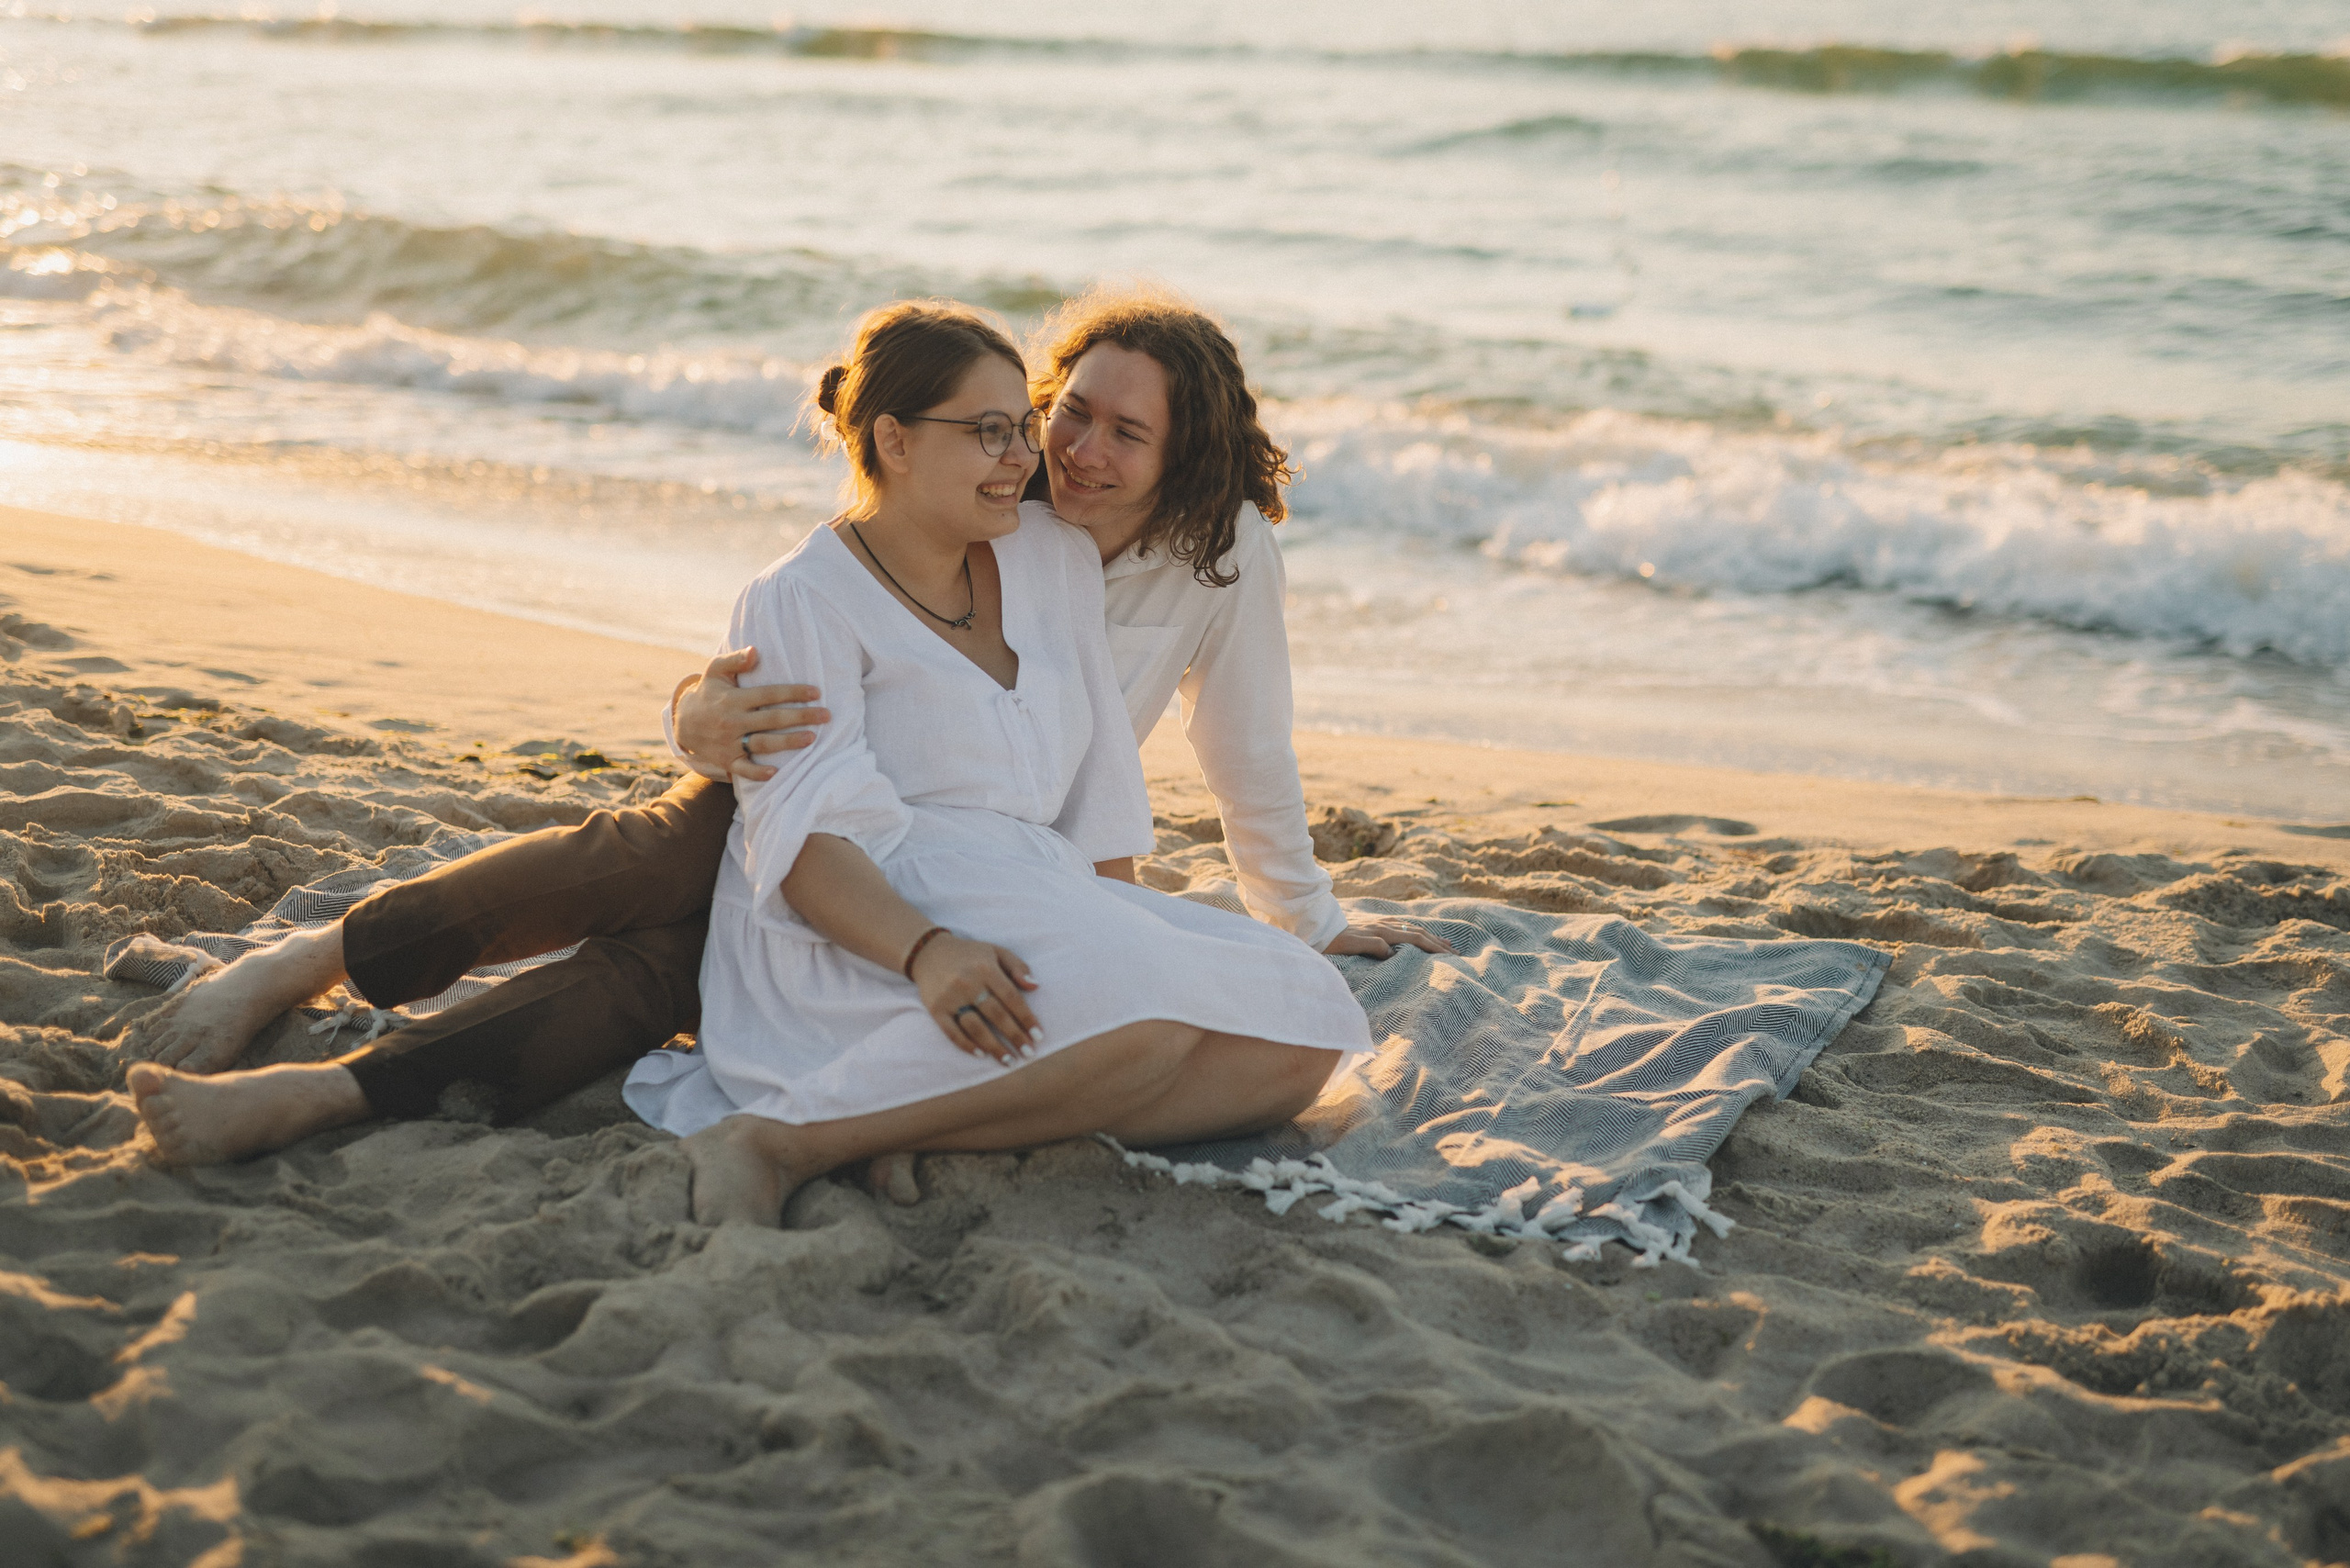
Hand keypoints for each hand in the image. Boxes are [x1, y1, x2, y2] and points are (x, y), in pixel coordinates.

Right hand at [674, 648, 829, 783]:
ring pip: (763, 743)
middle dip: (801, 717)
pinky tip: (776, 772)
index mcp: (733, 698)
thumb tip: (756, 651)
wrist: (682, 723)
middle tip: (826, 716)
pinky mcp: (727, 760)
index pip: (769, 694)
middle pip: (772, 719)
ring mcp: (729, 742)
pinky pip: (743, 769)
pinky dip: (757, 773)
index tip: (816, 692)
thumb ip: (734, 660)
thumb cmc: (708, 693)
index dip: (793, 693)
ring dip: (788, 742)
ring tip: (812, 738)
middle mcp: (733, 721)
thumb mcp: (715, 671)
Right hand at [909, 934, 1041, 1063]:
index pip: (1011, 997)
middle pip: (996, 1015)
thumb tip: (1036, 986)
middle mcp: (968, 983)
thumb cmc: (970, 955)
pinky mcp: (936, 1009)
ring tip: (1009, 1061)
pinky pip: (952, 1032)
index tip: (1038, 1036)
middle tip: (1029, 1054)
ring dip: (994, 1046)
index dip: (1026, 1018)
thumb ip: (1018, 967)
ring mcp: (950, 997)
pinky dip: (967, 1045)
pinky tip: (982, 1054)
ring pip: (975, 1027)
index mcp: (986, 969)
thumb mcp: (996, 952)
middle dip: (1015, 1036)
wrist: (929, 952)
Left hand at [1323, 920, 1452, 958]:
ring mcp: (1380, 924)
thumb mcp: (1352, 946)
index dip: (1434, 947)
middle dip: (1438, 942)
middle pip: (1418, 932)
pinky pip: (1402, 927)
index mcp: (1383, 932)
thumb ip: (1373, 947)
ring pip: (1412, 928)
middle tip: (1456, 951)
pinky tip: (1417, 933)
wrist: (1317, 928)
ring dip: (1430, 936)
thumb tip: (1395, 953)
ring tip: (1445, 942)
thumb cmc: (1332, 942)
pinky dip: (1415, 931)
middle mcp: (1385, 925)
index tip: (1450, 955)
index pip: (1416, 938)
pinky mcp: (1374, 925)